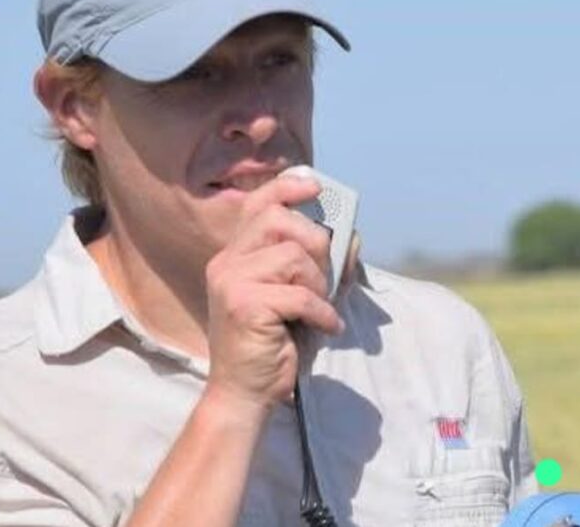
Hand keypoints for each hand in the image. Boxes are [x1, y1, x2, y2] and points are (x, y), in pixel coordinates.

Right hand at [203, 174, 345, 412]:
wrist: (245, 393)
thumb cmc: (274, 344)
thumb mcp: (299, 298)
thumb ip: (319, 265)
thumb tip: (352, 236)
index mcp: (234, 257)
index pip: (257, 205)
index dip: (287, 188)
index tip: (315, 186)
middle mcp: (227, 264)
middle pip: (279, 220)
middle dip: (315, 243)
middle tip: (323, 277)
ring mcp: (231, 283)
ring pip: (293, 257)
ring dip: (318, 284)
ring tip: (318, 309)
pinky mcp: (244, 306)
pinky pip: (300, 295)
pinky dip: (322, 312)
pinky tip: (324, 327)